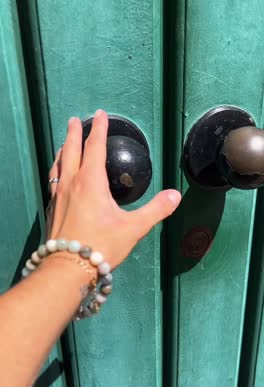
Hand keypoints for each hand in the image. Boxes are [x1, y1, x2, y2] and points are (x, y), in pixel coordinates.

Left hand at [46, 110, 180, 268]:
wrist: (67, 268)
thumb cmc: (101, 246)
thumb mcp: (133, 228)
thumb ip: (156, 210)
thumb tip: (175, 196)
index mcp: (90, 182)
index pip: (95, 147)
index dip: (99, 129)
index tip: (101, 114)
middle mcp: (71, 184)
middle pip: (71, 150)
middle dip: (74, 133)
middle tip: (75, 120)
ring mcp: (57, 196)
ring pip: (58, 165)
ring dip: (62, 150)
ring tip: (65, 143)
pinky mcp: (51, 209)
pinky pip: (52, 181)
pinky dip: (56, 170)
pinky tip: (58, 177)